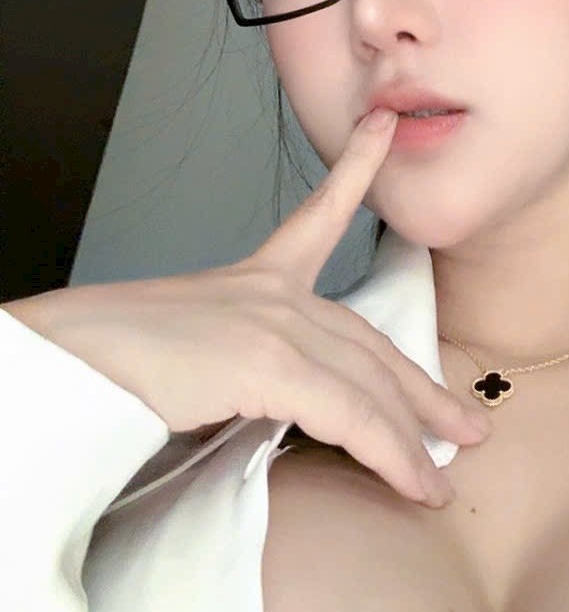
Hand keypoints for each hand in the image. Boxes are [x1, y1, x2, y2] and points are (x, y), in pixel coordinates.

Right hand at [3, 110, 489, 506]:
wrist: (60, 362)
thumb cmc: (104, 363)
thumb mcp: (189, 355)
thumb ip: (236, 371)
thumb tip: (264, 416)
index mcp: (249, 279)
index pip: (318, 216)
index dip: (356, 170)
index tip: (383, 129)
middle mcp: (270, 292)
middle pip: (368, 341)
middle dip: (420, 387)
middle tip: (464, 421)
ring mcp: (273, 323)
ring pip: (370, 385)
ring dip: (413, 439)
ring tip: (442, 479)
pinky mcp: (269, 362)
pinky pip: (352, 416)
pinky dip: (391, 455)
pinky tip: (416, 482)